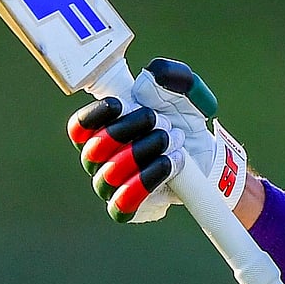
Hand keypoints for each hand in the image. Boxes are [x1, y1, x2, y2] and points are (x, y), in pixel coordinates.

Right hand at [67, 58, 248, 222]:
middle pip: (95, 148)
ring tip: (173, 141)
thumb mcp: (182, 92)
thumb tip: (153, 74)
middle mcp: (98, 160)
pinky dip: (148, 181)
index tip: (122, 104)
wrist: (205, 156)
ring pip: (111, 174)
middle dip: (131, 131)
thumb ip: (170, 77)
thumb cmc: (182, 120)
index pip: (79, 128)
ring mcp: (110, 186)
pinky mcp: (127, 208)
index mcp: (101, 130)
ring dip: (144, 153)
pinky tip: (172, 163)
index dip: (95, 115)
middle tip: (162, 121)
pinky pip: (123, 203)